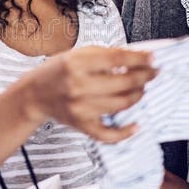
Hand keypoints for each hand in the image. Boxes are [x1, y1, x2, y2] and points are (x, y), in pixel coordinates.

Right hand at [25, 46, 156, 142]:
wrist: (35, 94)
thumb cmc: (56, 71)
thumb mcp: (77, 54)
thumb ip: (104, 55)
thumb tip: (135, 57)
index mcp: (76, 64)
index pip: (117, 59)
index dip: (140, 58)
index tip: (153, 58)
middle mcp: (78, 86)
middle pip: (124, 82)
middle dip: (144, 76)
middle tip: (153, 72)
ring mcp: (80, 108)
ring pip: (122, 104)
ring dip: (138, 95)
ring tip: (141, 88)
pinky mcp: (82, 124)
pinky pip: (108, 134)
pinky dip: (126, 132)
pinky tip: (136, 125)